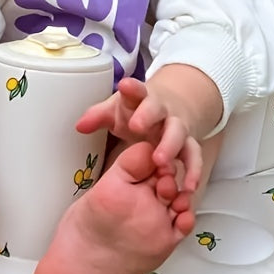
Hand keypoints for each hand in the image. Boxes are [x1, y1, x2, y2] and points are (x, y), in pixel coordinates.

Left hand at [76, 77, 202, 191]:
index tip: (124, 85)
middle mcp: (162, 110)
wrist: (174, 106)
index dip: (131, 88)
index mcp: (142, 98)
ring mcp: (178, 126)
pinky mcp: (189, 144)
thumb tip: (79, 126)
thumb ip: (98, 116)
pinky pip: (194, 157)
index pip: (137, 90)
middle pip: (157, 110)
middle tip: (137, 127)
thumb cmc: (138, 111)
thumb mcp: (117, 110)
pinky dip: (193, 171)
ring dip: (171, 147)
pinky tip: (188, 187)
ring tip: (162, 164)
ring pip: (178, 134)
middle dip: (149, 117)